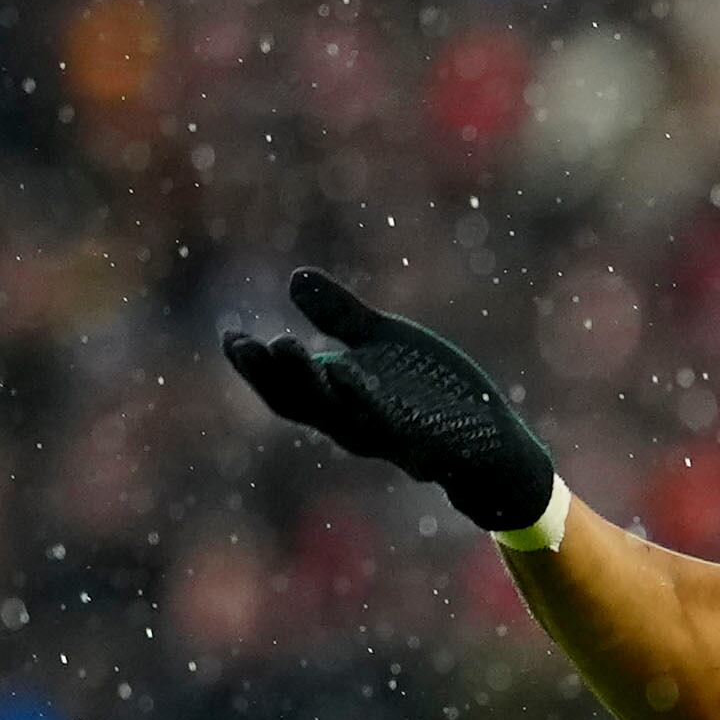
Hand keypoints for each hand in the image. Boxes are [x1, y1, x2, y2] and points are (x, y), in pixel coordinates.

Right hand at [223, 269, 555, 532]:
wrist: (491, 442)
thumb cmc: (433, 393)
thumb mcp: (385, 343)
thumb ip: (341, 317)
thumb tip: (296, 276)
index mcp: (338, 399)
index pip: (285, 388)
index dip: (254, 366)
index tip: (229, 336)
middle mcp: (353, 424)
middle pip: (301, 403)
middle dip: (271, 373)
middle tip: (245, 343)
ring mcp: (388, 437)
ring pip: (339, 414)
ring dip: (310, 381)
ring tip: (284, 345)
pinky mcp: (427, 442)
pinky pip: (392, 425)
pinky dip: (368, 400)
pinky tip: (352, 371)